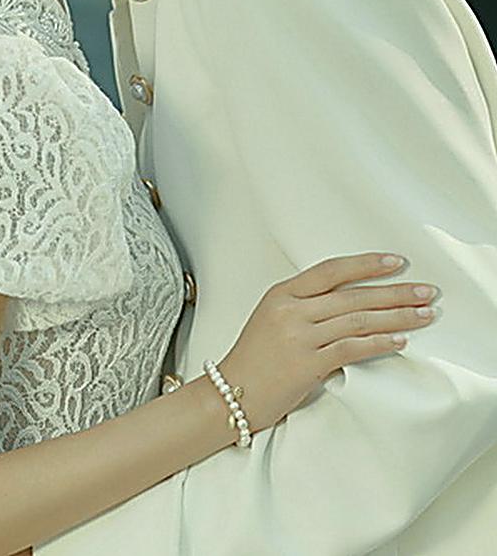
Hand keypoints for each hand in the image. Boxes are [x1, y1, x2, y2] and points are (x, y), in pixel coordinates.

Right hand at [214, 253, 438, 434]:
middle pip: (352, 295)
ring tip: (423, 315)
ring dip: (396, 317)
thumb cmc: (253, 358)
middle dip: (394, 292)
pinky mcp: (307, 365)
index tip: (396, 262)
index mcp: (282, 293)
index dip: (366, 264)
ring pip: (357, 319)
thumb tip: (349, 301)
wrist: (231, 394)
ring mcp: (299, 337)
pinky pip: (351, 349)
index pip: (331, 270)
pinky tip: (400, 341)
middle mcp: (291, 310)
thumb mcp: (272, 318)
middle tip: (425, 290)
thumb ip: (305, 306)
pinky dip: (379, 343)